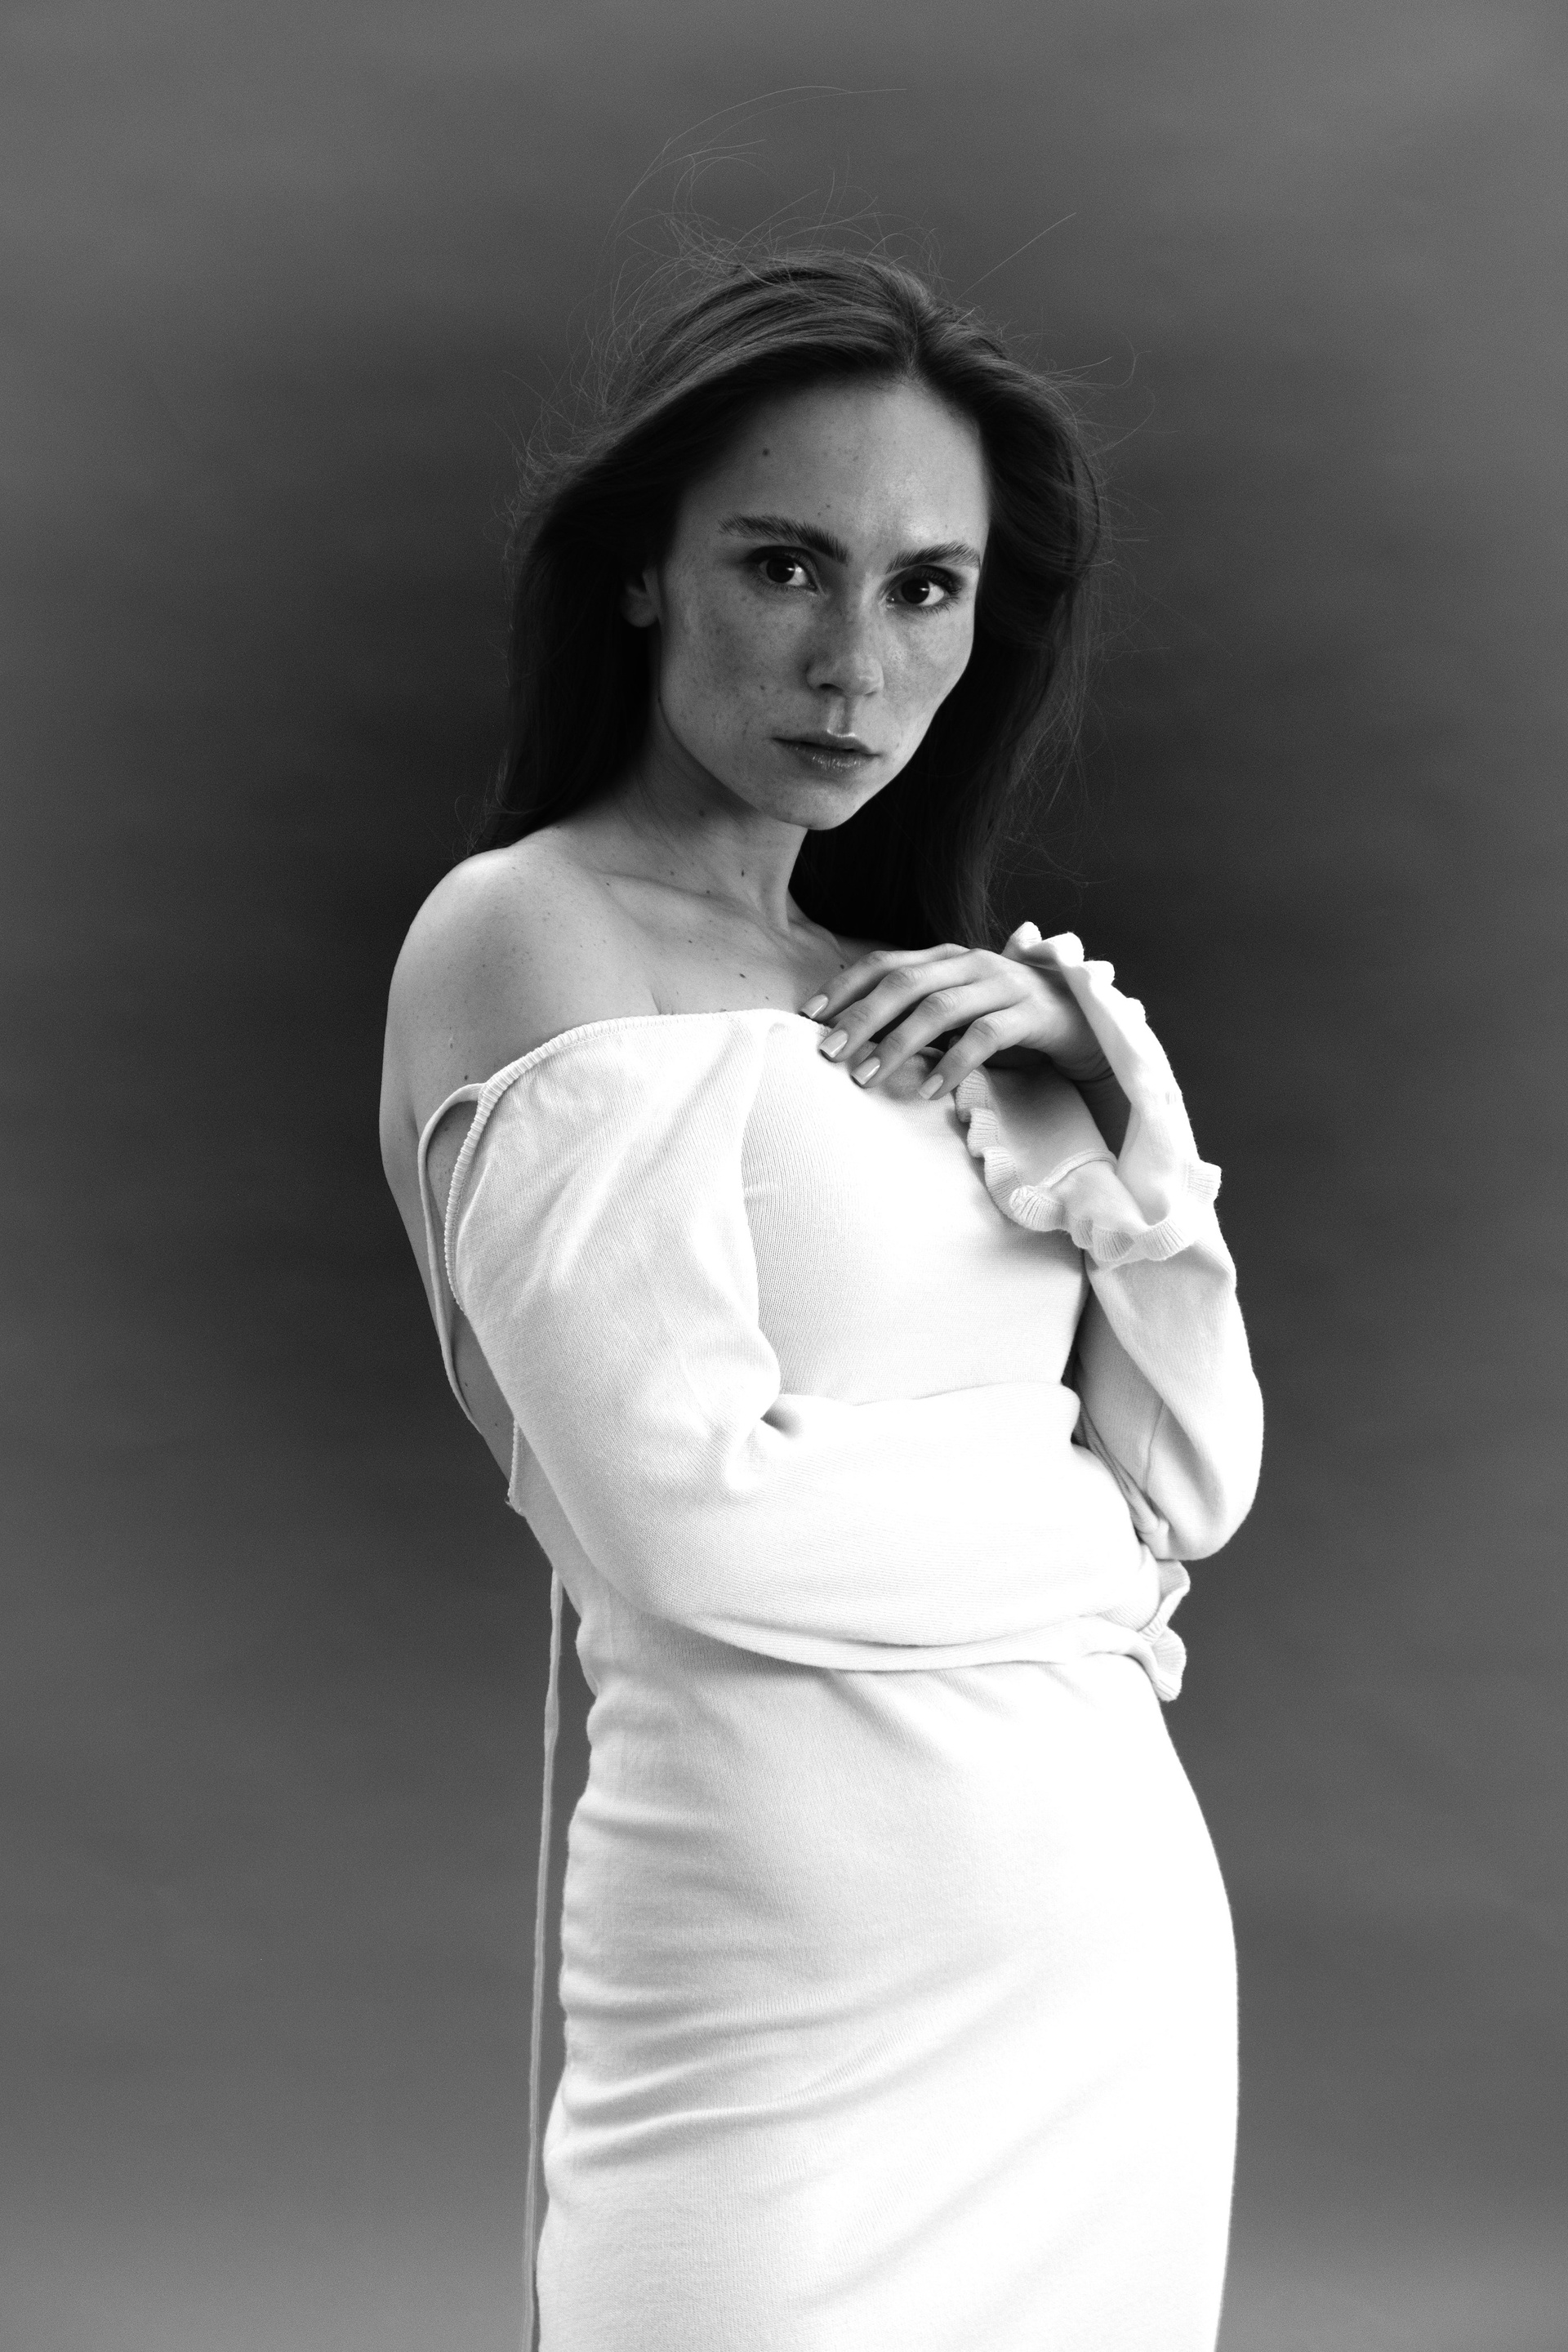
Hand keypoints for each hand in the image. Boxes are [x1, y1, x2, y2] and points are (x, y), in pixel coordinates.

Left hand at [799, 923, 1113, 1100]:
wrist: (1085, 1024)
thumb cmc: (1008, 1021)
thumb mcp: (958, 1013)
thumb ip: (917, 1016)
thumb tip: (853, 1040)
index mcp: (947, 958)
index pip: (886, 964)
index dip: (845, 986)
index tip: (809, 1017)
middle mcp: (972, 962)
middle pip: (904, 984)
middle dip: (861, 1019)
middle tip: (829, 1054)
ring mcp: (1004, 985)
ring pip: (939, 1008)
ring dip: (897, 1044)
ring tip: (867, 1077)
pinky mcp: (1032, 1014)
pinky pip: (985, 1036)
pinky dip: (954, 1064)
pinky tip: (930, 1090)